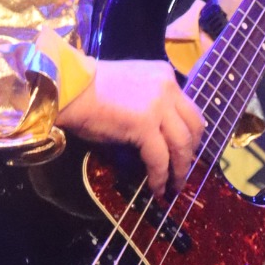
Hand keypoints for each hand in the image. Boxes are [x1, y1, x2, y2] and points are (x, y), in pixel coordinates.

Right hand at [58, 58, 204, 199]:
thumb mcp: (131, 90)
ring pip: (182, 144)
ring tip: (174, 186)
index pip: (188, 108)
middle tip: (183, 171)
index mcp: (165, 75)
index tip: (186, 151)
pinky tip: (156, 188)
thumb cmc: (89, 90)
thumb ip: (149, 104)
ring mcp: (158, 106)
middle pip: (194, 126)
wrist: (70, 87)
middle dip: (191, 152)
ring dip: (180, 169)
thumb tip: (156, 135)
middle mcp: (168, 87)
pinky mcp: (145, 125)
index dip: (190, 133)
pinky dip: (160, 177)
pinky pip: (160, 158)